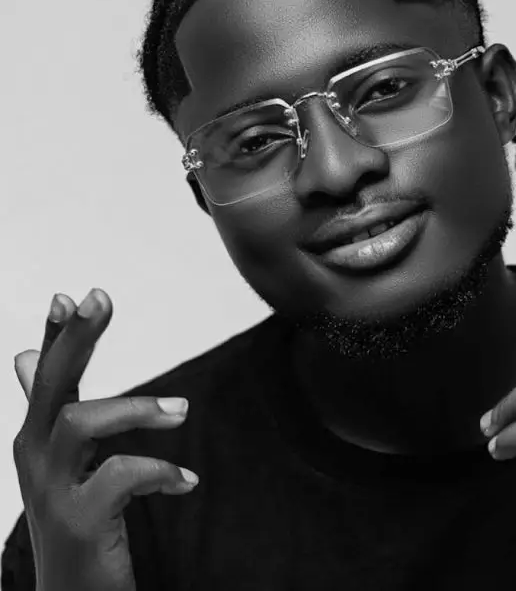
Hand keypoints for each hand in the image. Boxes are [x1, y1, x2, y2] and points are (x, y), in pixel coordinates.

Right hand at [12, 289, 198, 590]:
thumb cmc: (75, 517)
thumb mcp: (61, 460)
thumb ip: (54, 408)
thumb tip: (27, 358)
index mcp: (38, 440)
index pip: (45, 378)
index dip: (54, 335)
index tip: (68, 295)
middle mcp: (35, 460)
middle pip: (53, 386)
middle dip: (76, 339)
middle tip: (99, 297)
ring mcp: (52, 492)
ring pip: (79, 423)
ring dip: (136, 408)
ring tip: (181, 411)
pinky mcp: (80, 523)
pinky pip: (120, 477)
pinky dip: (160, 473)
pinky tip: (186, 482)